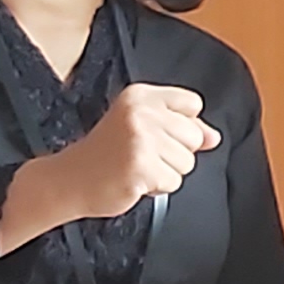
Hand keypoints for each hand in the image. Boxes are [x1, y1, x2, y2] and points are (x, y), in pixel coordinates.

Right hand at [52, 83, 218, 219]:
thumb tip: (214, 138)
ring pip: (187, 162)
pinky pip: (174, 182)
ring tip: (136, 167)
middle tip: (141, 155)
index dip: (181, 126)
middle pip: (194, 136)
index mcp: (141, 95)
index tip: (154, 134)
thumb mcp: (143, 127)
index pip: (193, 104)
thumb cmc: (106, 154)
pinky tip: (134, 180)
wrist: (70, 180)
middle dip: (174, 153)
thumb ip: (182, 127)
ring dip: (165, 172)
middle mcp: (141, 111)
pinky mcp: (141, 166)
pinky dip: (157, 188)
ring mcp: (140, 138)